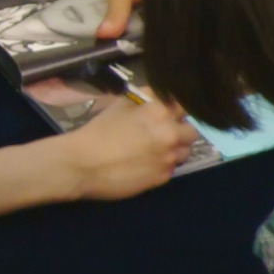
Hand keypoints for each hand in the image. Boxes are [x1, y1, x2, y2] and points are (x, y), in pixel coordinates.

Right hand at [63, 98, 197, 199]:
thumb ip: (145, 99)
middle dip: (180, 131)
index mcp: (160, 111)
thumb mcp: (119, 105)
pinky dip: (162, 165)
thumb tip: (160, 96)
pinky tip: (144, 164)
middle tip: (163, 133)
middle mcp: (170, 134)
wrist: (82, 165)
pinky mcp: (162, 177)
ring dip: (174, 149)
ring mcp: (169, 157)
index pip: (185, 106)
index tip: (172, 113)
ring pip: (185, 152)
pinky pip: (171, 168)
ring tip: (153, 151)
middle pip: (191, 131)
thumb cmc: (97, 131)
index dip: (178, 109)